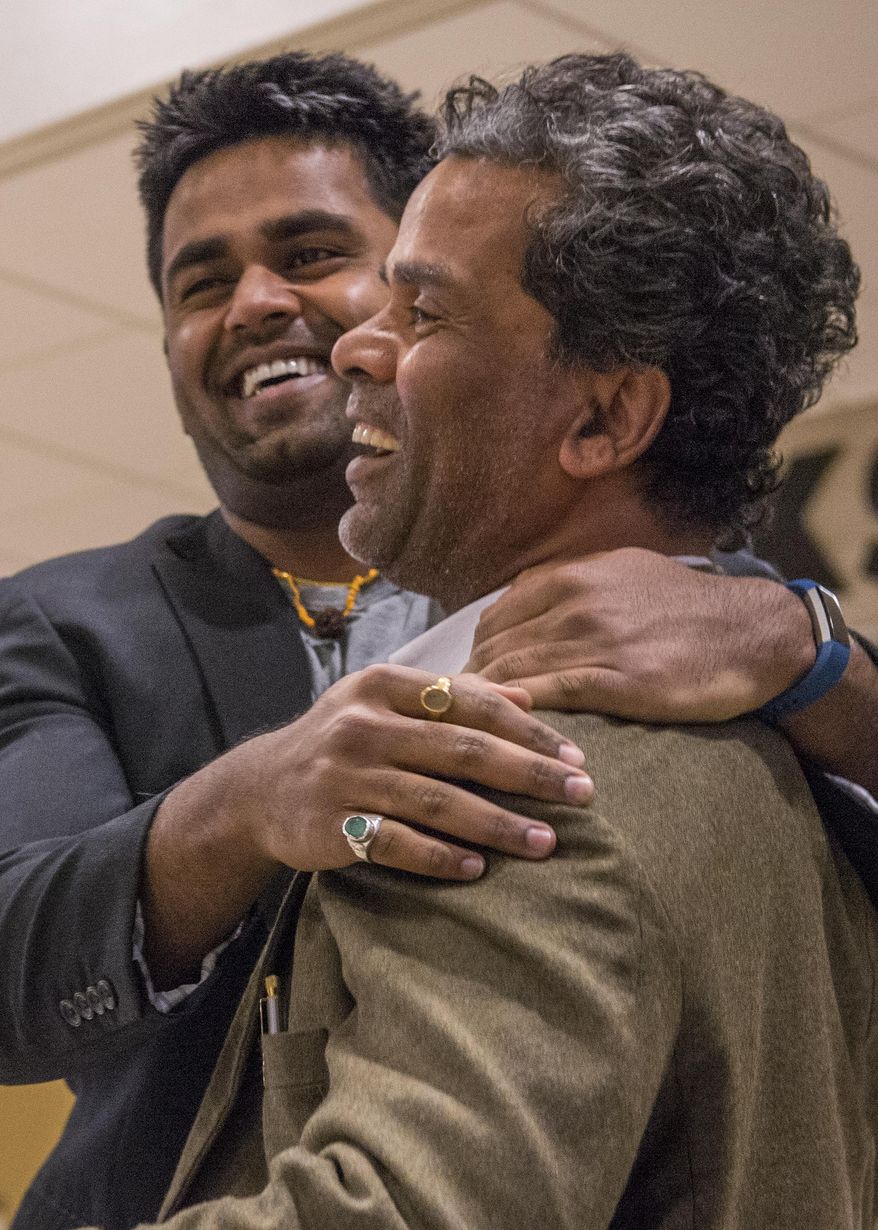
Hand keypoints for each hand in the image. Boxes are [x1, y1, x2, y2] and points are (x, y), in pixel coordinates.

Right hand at [146, 663, 593, 984]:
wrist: (259, 789)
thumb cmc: (343, 740)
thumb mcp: (385, 702)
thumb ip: (453, 698)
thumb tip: (528, 700)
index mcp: (384, 685)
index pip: (471, 703)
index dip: (528, 731)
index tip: (575, 756)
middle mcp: (362, 724)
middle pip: (463, 751)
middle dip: (529, 774)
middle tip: (581, 795)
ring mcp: (344, 776)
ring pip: (436, 801)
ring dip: (497, 823)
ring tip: (546, 842)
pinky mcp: (330, 825)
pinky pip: (395, 843)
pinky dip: (438, 857)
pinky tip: (478, 868)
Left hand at [466, 549, 813, 721]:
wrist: (751, 633)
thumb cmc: (685, 606)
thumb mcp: (621, 572)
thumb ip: (568, 585)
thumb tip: (520, 603)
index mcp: (570, 576)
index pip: (495, 619)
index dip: (475, 655)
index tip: (466, 685)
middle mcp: (575, 603)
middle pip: (495, 648)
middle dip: (470, 685)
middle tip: (458, 720)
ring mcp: (595, 641)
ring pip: (513, 674)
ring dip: (485, 706)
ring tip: (471, 735)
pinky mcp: (617, 681)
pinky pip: (548, 698)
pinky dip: (518, 715)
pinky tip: (504, 735)